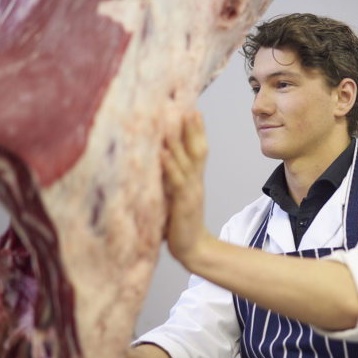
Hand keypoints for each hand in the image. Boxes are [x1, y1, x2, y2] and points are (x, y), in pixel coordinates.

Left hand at [162, 111, 211, 267]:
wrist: (193, 248)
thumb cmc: (180, 225)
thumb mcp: (176, 198)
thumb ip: (171, 182)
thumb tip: (160, 164)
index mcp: (193, 181)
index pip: (198, 151)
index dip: (196, 132)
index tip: (193, 111)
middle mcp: (194, 182)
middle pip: (197, 150)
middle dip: (194, 129)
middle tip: (191, 108)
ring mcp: (190, 192)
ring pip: (187, 161)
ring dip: (181, 141)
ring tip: (175, 121)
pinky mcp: (182, 203)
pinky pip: (176, 181)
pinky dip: (170, 166)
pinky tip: (163, 153)